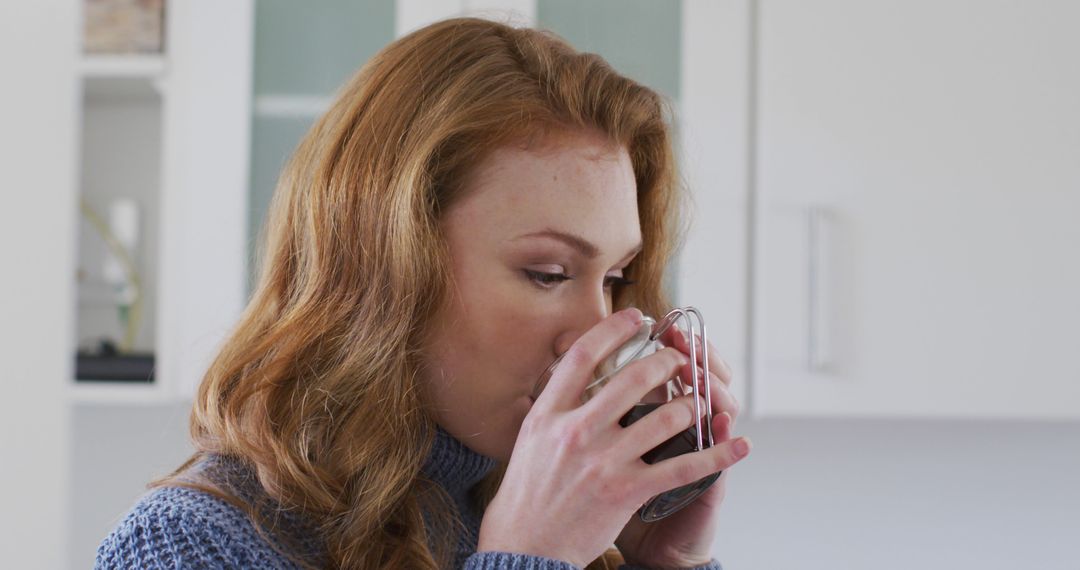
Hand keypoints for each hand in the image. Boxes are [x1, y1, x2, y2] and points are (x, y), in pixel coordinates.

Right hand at [477, 308, 749, 567]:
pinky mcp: (627, 491)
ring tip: (700, 400)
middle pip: (633, 378)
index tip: (635, 316)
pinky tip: (738, 446)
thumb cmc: (527, 493)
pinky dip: (717, 455)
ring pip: (666, 418)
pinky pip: (682, 467)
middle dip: (667, 363)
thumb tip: (574, 372)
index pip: (581, 355)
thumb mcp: (529, 438)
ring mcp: (604, 461)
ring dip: (692, 404)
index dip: (612, 329)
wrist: (525, 546)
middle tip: (679, 361)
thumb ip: (555, 406)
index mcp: (549, 414)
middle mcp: (576, 431)